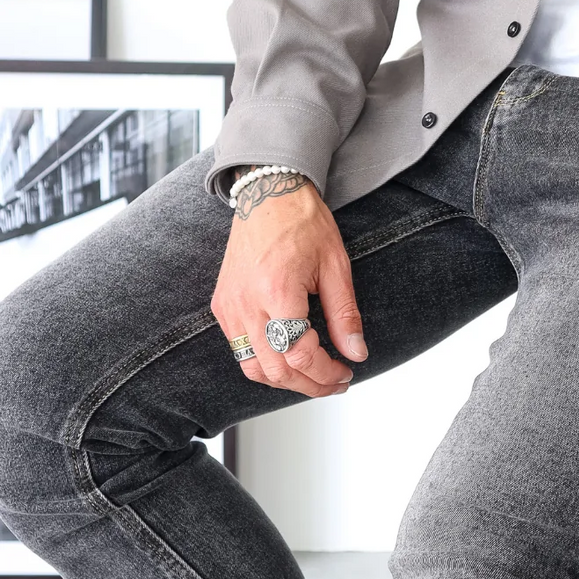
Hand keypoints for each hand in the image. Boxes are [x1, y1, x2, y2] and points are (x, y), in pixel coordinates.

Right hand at [210, 171, 366, 397]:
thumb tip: (356, 352)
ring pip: (253, 367)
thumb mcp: (336, 266)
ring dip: (285, 379)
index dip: (326, 373)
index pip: (300, 355)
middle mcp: (246, 303)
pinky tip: (289, 357)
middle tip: (335, 381)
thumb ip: (345, 315)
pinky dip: (265, 362)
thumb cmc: (301, 222)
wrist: (268, 195)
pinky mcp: (222, 305)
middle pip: (275, 370)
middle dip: (309, 384)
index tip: (345, 372)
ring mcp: (229, 306)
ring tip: (314, 375)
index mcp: (277, 291)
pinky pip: (239, 350)